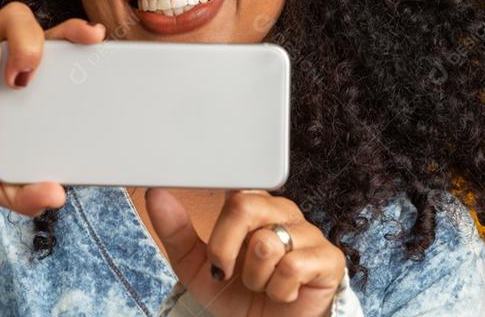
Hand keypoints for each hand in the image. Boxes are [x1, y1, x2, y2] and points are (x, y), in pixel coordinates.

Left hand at [146, 188, 346, 316]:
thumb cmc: (235, 294)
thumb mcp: (195, 266)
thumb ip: (175, 229)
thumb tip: (155, 194)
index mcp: (253, 204)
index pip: (231, 188)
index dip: (216, 217)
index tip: (211, 247)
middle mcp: (282, 211)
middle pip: (244, 206)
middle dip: (225, 248)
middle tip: (227, 272)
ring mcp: (308, 233)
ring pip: (267, 243)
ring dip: (254, 277)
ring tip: (261, 284)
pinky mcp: (329, 259)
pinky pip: (293, 266)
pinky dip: (279, 290)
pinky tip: (283, 293)